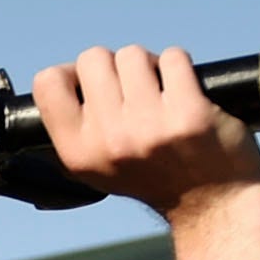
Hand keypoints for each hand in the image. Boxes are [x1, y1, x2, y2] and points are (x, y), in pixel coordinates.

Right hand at [32, 44, 259, 259]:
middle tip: (133, 89)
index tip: (92, 86)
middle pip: (93, 59)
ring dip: (149, 64)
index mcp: (78, 153)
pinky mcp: (190, 113)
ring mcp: (149, 126)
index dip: (70, 74)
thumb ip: (75, 126)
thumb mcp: (97, 167)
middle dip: (114, 66)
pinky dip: (179, 66)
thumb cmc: (154, 176)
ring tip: (161, 91)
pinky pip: (172, 58)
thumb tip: (66, 74)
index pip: (47, 83)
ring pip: (133, 55)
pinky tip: (185, 90)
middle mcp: (109, 140)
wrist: (212, 204)